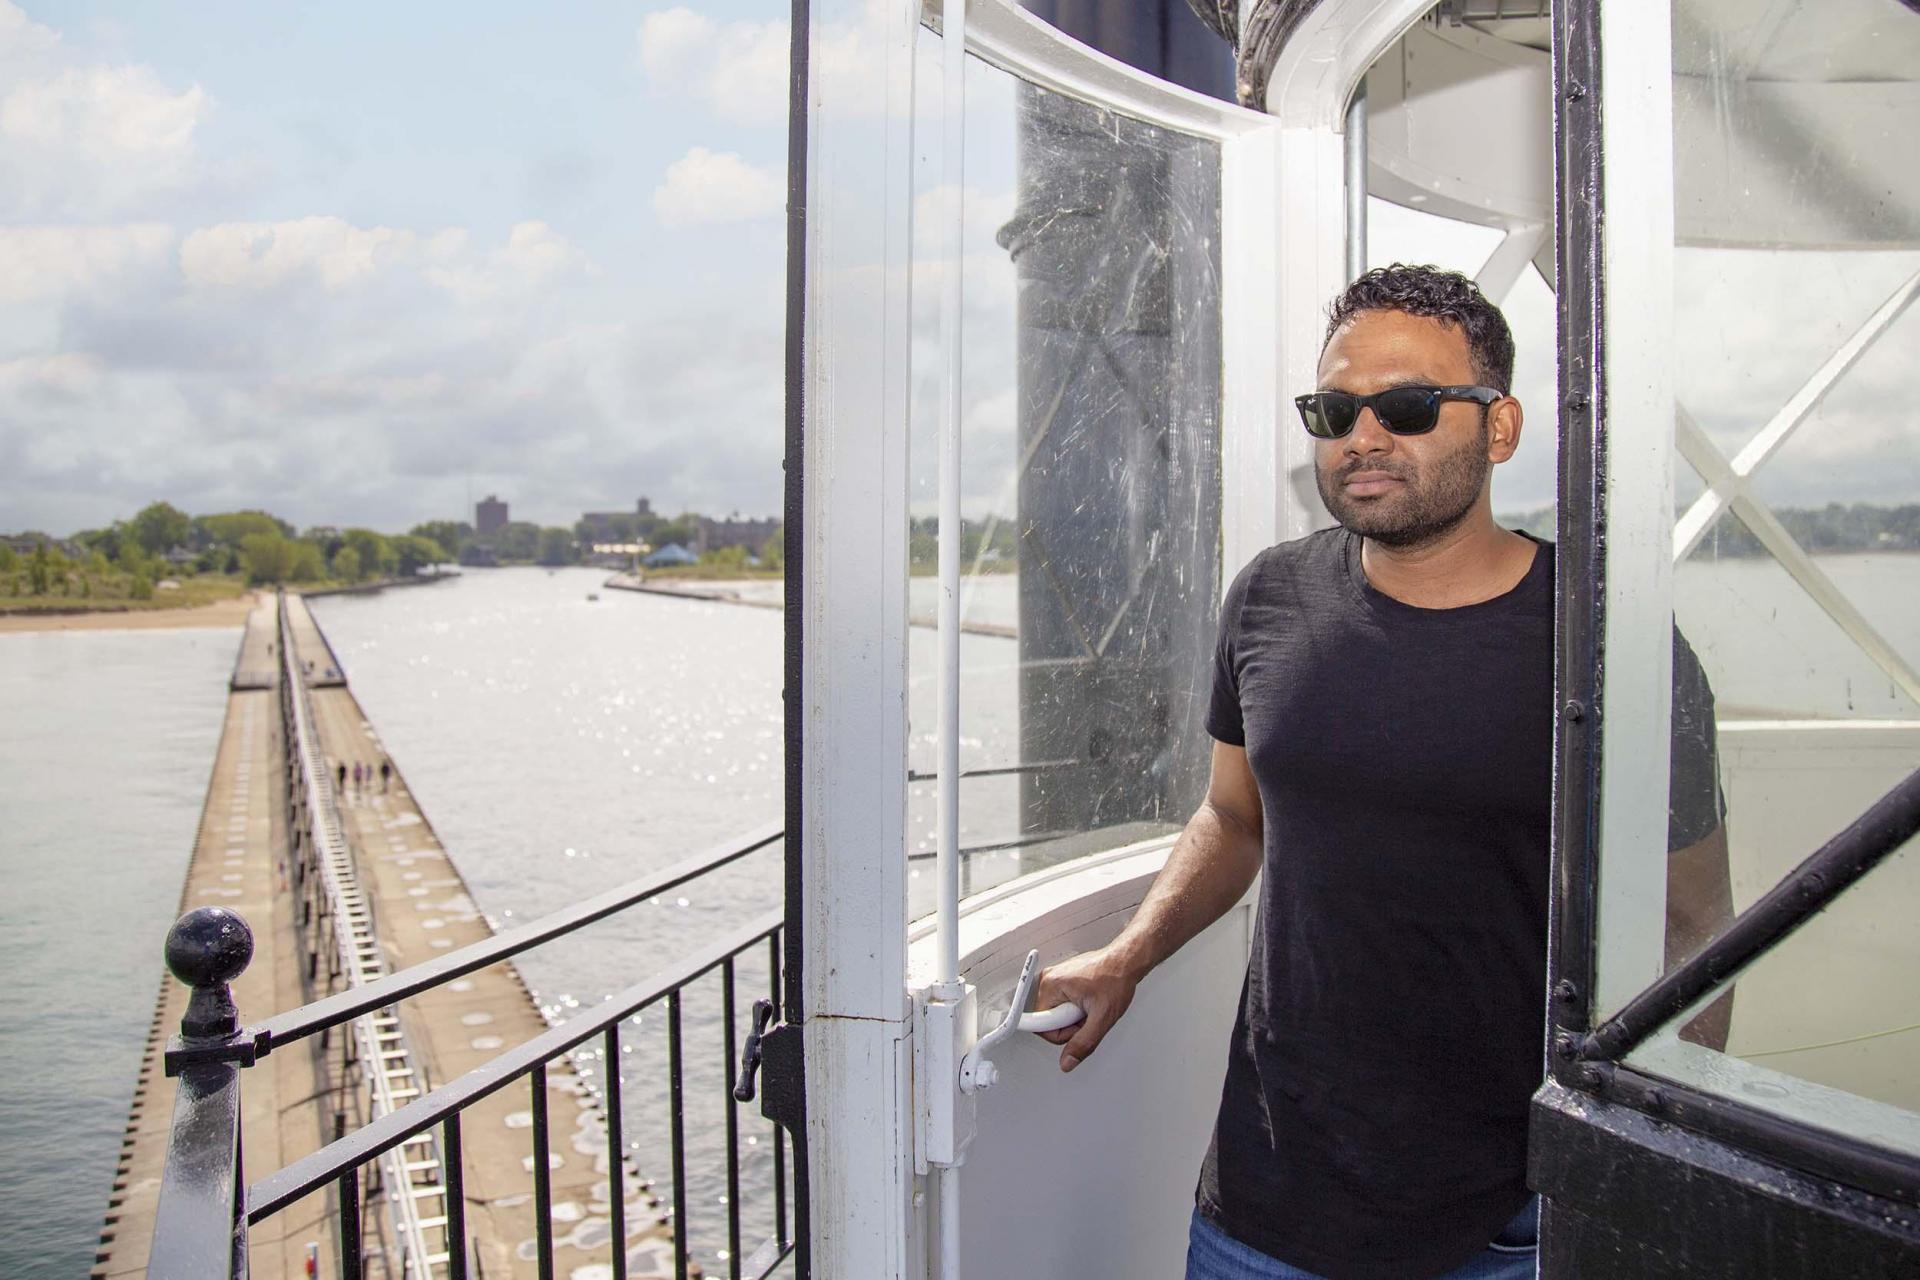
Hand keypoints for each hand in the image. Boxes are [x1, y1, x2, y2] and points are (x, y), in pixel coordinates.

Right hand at [1031, 946, 1140, 1073]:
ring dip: (1073, 1017)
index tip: (1078, 1025)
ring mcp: (1054, 978)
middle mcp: (1048, 980)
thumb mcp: (1102, 1018)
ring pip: (1055, 1014)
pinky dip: (1074, 1008)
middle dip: (1069, 1025)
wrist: (1125, 962)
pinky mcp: (1061, 980)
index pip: (1039, 1026)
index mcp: (1051, 986)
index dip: (1061, 1033)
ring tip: (1091, 1006)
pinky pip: (1060, 1004)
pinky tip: (1088, 1001)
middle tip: (1089, 1014)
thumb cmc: (1115, 980)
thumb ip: (1083, 1043)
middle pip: (1048, 1020)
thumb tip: (1067, 1061)